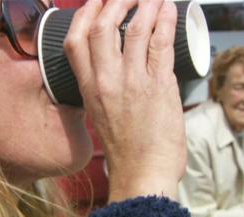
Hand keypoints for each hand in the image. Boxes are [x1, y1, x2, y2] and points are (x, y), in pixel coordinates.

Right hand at [64, 0, 185, 201]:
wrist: (143, 172)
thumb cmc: (125, 147)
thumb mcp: (101, 113)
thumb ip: (104, 86)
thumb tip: (117, 62)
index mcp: (89, 88)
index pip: (76, 41)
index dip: (84, 14)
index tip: (95, 2)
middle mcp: (106, 81)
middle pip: (102, 27)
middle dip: (114, 1)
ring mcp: (132, 82)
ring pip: (134, 29)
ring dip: (145, 4)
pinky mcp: (159, 86)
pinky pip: (161, 43)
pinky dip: (164, 20)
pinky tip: (168, 9)